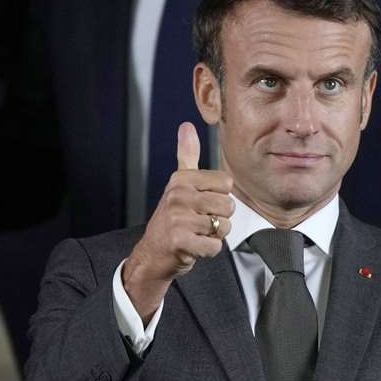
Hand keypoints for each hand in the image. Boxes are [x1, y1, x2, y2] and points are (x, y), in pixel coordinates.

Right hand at [121, 123, 233, 322]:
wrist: (152, 254)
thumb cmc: (172, 219)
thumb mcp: (178, 184)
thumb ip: (186, 155)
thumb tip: (187, 126)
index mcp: (181, 179)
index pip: (227, 184)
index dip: (220, 198)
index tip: (201, 204)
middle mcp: (178, 195)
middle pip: (228, 206)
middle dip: (219, 219)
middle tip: (199, 223)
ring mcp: (177, 218)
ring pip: (223, 227)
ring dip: (214, 236)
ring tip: (196, 234)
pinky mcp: (180, 241)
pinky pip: (214, 246)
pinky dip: (209, 250)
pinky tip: (194, 247)